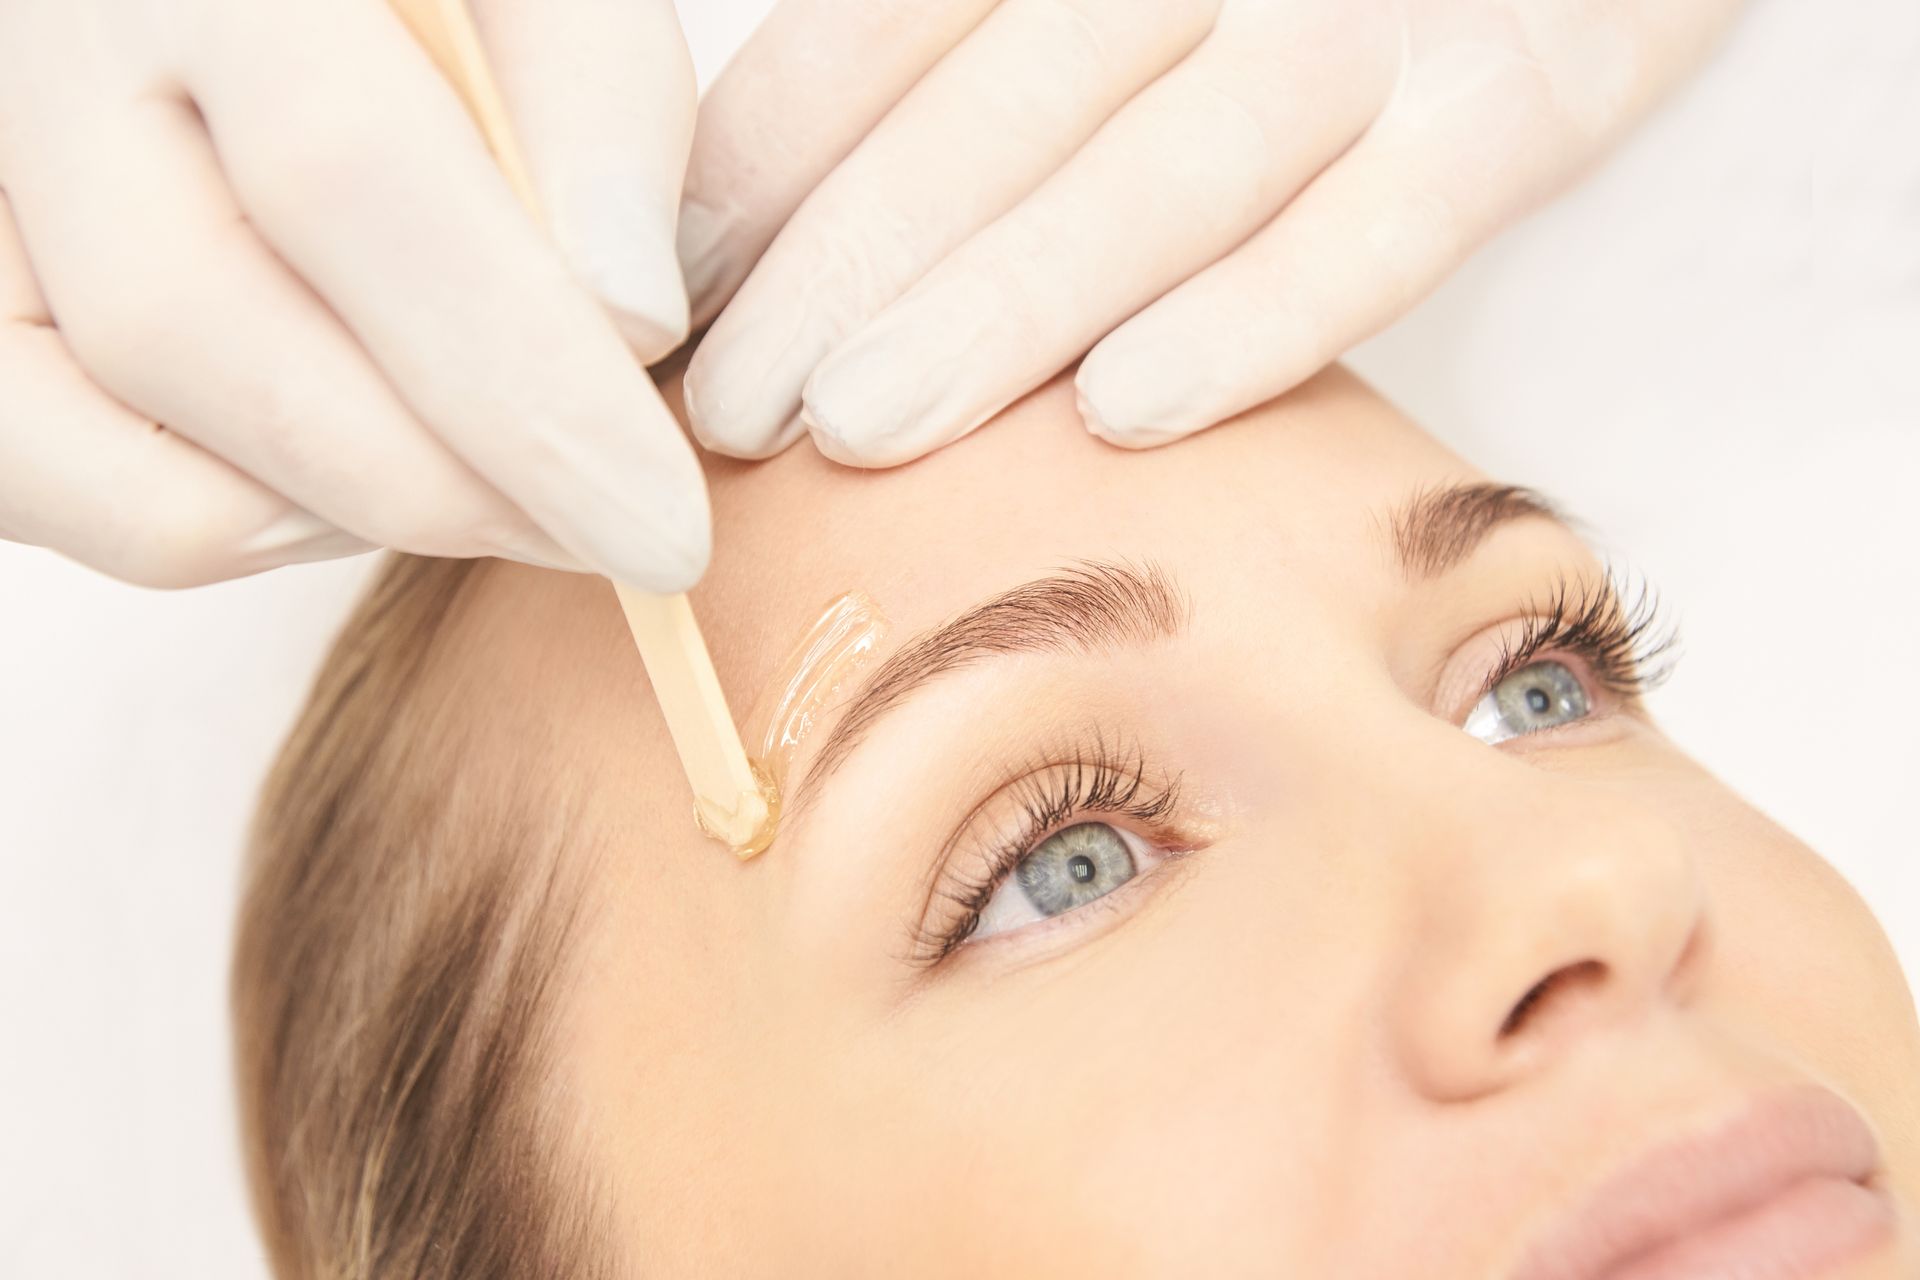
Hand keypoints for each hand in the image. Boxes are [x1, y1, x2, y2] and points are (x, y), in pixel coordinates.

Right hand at [0, 0, 707, 589]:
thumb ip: (593, 104)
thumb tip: (625, 326)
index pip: (345, 174)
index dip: (518, 380)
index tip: (664, 524)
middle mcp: (38, 60)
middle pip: (196, 328)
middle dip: (444, 485)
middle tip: (616, 540)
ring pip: (110, 440)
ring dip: (347, 515)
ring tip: (510, 496)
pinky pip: (52, 481)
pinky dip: (230, 525)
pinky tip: (367, 484)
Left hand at [679, 0, 1744, 464]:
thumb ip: (970, 47)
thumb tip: (756, 220)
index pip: (877, 32)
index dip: (760, 170)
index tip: (669, 304)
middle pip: (994, 110)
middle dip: (846, 266)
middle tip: (730, 415)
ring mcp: (1382, 17)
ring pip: (1161, 170)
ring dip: (1005, 303)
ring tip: (861, 428)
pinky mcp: (1535, 98)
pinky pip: (1388, 224)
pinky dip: (1262, 313)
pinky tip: (1129, 415)